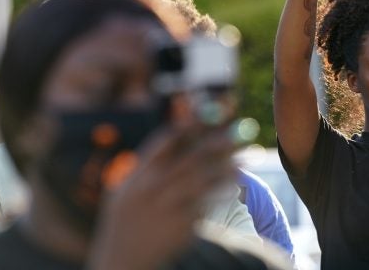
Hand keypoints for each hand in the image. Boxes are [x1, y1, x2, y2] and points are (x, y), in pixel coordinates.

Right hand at [88, 123, 236, 269]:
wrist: (122, 260)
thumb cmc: (129, 215)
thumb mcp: (128, 187)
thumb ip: (151, 162)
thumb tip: (180, 129)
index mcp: (138, 175)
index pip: (166, 141)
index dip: (191, 125)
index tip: (212, 112)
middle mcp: (152, 189)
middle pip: (192, 158)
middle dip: (218, 142)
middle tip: (241, 130)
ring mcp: (167, 207)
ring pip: (204, 180)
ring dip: (227, 166)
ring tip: (246, 157)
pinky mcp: (182, 225)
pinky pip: (207, 203)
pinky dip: (221, 191)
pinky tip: (234, 183)